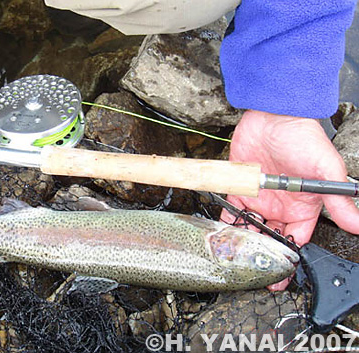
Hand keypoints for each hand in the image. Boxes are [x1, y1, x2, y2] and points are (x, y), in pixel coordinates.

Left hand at [221, 110, 358, 289]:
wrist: (273, 116)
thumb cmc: (304, 139)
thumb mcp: (326, 172)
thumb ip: (338, 201)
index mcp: (303, 206)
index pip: (296, 238)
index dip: (288, 256)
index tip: (282, 275)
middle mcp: (280, 205)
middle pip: (271, 237)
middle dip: (264, 255)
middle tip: (257, 275)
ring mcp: (258, 197)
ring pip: (249, 227)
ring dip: (243, 241)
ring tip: (237, 258)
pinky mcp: (239, 187)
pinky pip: (230, 210)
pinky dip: (226, 222)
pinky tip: (222, 236)